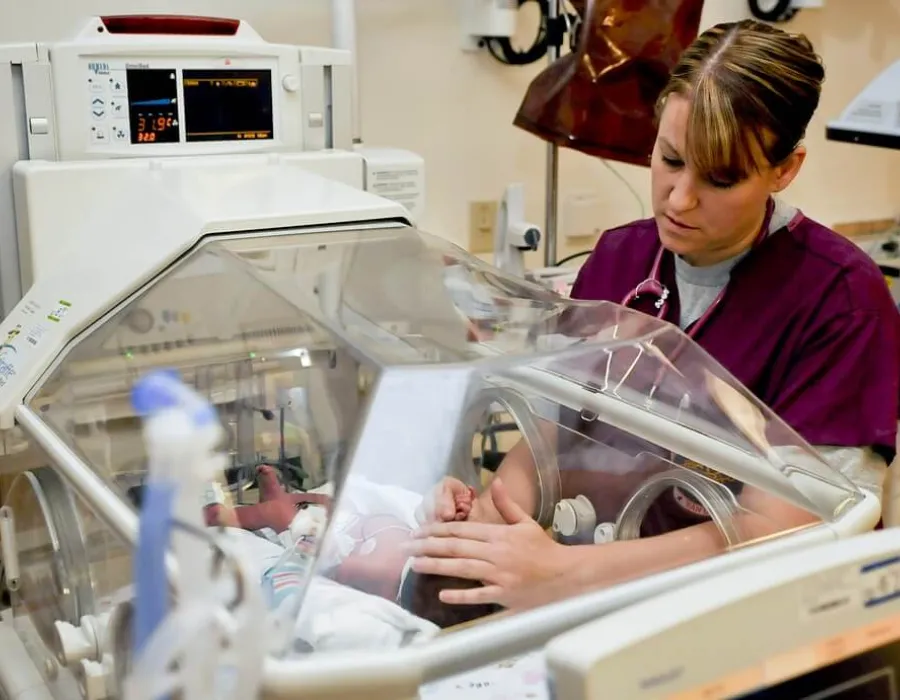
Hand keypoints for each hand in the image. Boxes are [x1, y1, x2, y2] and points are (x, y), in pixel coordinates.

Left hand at [406, 478, 570, 609]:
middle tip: (405, 546)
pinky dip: (461, 595)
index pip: (461, 530)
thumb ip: (507, 504)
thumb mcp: (525, 522)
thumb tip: (495, 482)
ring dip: (436, 565)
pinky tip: (442, 594)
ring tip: (415, 563)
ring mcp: (499, 574)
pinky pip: (479, 595)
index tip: (418, 530)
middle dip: (427, 545)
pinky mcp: (504, 594)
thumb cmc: (543, 549)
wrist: (565, 574)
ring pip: (462, 568)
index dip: (436, 529)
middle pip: (455, 547)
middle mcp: (495, 553)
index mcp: (498, 534)